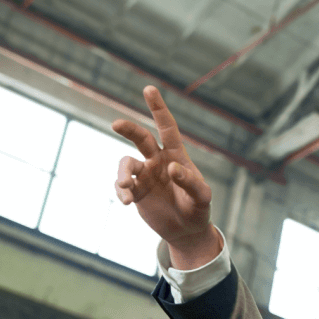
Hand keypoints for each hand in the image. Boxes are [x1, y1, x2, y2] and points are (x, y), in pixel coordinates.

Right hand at [112, 86, 218, 267]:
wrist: (187, 230)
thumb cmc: (198, 208)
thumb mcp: (202, 196)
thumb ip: (189, 181)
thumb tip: (171, 168)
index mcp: (177, 156)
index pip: (167, 128)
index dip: (158, 109)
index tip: (149, 89)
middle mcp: (158, 161)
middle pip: (140, 138)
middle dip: (128, 129)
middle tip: (116, 124)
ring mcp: (146, 176)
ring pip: (127, 164)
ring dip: (124, 173)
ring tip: (127, 186)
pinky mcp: (136, 192)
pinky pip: (122, 186)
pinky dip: (121, 191)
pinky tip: (125, 201)